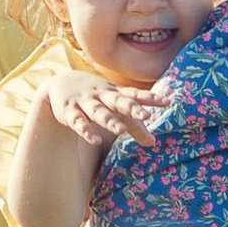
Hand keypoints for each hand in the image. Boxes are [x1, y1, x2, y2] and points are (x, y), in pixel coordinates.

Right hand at [44, 72, 174, 148]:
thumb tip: (153, 143)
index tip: (167, 102)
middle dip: (132, 108)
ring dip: (109, 120)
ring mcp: (85, 103)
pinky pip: (78, 122)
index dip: (150, 98)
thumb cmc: (96, 97)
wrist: (60, 83)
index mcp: (115, 94)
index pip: (135, 95)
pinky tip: (95, 140)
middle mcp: (102, 96)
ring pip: (98, 112)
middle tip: (146, 116)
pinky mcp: (70, 113)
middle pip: (118, 101)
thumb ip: (134, 125)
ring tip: (121, 131)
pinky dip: (86, 131)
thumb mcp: (115, 108)